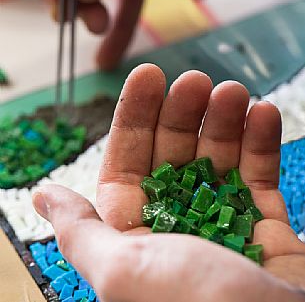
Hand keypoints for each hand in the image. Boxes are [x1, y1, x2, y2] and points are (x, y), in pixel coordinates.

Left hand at [33, 64, 304, 300]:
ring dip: (225, 119)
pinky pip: (260, 175)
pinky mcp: (264, 223)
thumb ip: (83, 231)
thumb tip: (42, 196)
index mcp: (136, 231)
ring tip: (233, 92)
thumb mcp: (124, 271)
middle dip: (183, 111)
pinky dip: (261, 141)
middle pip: (175, 151)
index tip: (148, 76)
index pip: (129, 160)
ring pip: (219, 157)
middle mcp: (176, 223)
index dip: (136, 116)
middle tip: (196, 80)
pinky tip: (262, 112)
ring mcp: (222, 220)